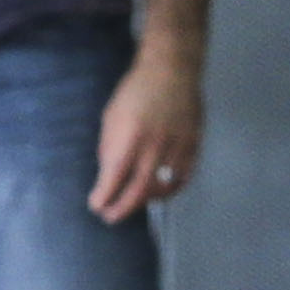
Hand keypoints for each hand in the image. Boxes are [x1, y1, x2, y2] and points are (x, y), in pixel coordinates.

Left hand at [89, 40, 203, 222]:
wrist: (171, 71)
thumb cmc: (135, 92)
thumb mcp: (111, 117)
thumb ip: (111, 147)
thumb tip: (108, 174)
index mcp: (130, 137)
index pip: (114, 177)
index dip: (104, 196)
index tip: (96, 205)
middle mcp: (154, 146)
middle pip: (139, 189)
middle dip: (122, 208)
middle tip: (110, 217)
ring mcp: (177, 148)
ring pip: (162, 188)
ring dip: (145, 201)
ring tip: (132, 205)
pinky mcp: (193, 147)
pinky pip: (183, 178)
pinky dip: (169, 191)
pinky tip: (158, 194)